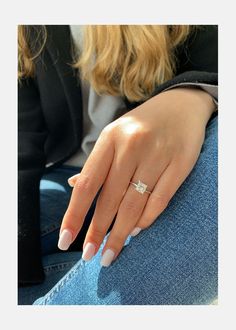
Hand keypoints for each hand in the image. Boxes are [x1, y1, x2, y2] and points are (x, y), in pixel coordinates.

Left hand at [58, 87, 215, 265]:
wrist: (181, 105)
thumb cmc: (142, 124)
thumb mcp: (114, 135)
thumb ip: (97, 163)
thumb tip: (75, 187)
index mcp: (110, 139)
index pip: (89, 184)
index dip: (75, 214)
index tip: (66, 240)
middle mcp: (132, 146)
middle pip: (110, 199)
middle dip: (98, 231)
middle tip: (91, 255)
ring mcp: (158, 155)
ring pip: (135, 204)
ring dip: (121, 233)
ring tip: (111, 252)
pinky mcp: (180, 163)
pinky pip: (160, 200)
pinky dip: (146, 220)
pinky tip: (135, 231)